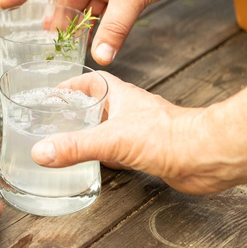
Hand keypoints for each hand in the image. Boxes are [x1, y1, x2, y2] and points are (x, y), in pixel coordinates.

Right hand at [0, 0, 194, 64]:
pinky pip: (104, 11)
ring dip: (80, 26)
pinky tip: (98, 42)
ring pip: (86, 7)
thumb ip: (114, 29)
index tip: (4, 3)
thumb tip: (100, 58)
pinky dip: (100, 26)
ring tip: (69, 47)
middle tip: (46, 43)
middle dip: (57, 20)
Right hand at [28, 71, 243, 194]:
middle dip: (75, 112)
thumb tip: (41, 151)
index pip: (89, 82)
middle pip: (96, 106)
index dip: (69, 86)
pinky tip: (98, 166)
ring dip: (90, 135)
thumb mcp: (112, 140)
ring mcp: (139, 131)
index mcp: (120, 95)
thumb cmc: (168, 136)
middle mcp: (128, 110)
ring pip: (107, 130)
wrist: (205, 157)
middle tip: (52, 123)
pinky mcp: (147, 152)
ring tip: (67, 145)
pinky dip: (106, 157)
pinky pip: (119, 151)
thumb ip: (75, 146)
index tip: (50, 94)